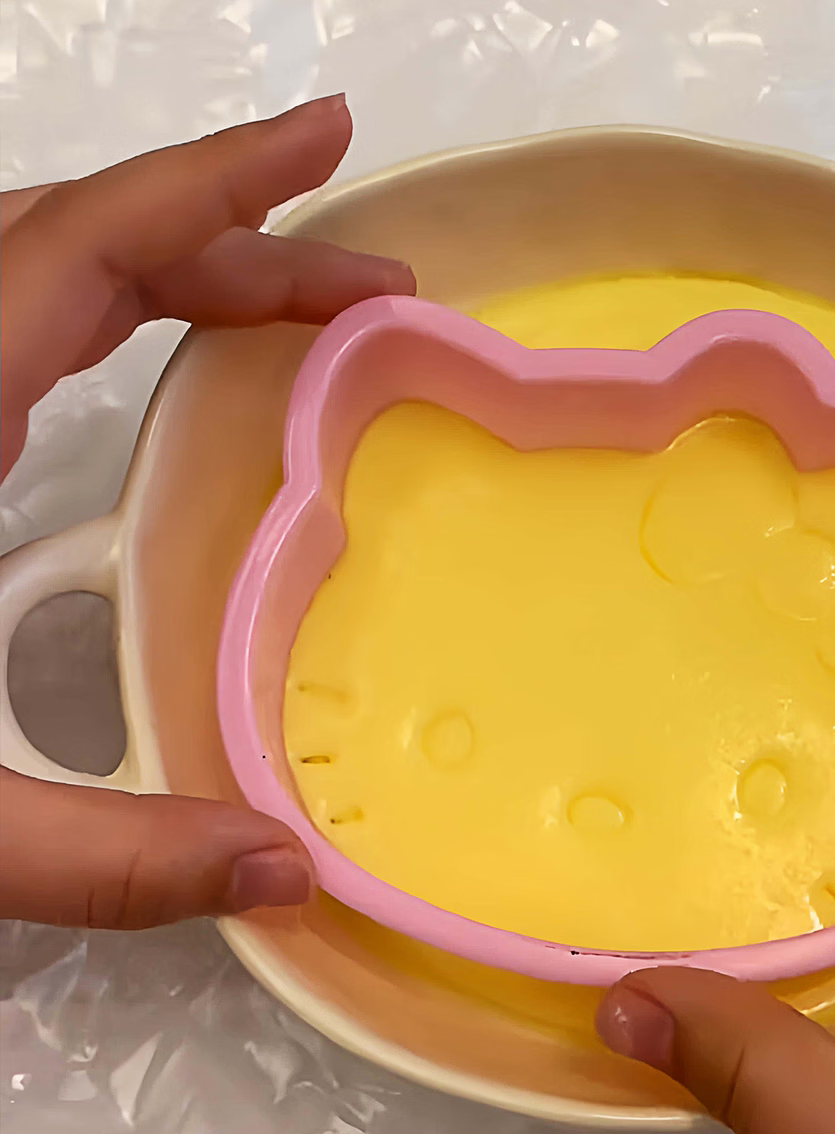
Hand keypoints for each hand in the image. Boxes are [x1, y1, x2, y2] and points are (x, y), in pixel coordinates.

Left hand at [0, 97, 414, 927]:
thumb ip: (104, 853)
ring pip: (47, 267)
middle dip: (244, 242)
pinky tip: (168, 346)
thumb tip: (283, 867)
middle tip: (371, 282)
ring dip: (184, 263)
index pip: (85, 250)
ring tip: (301, 300)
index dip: (216, 184)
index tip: (325, 137)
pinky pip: (22, 316)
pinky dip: (118, 300)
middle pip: (85, 242)